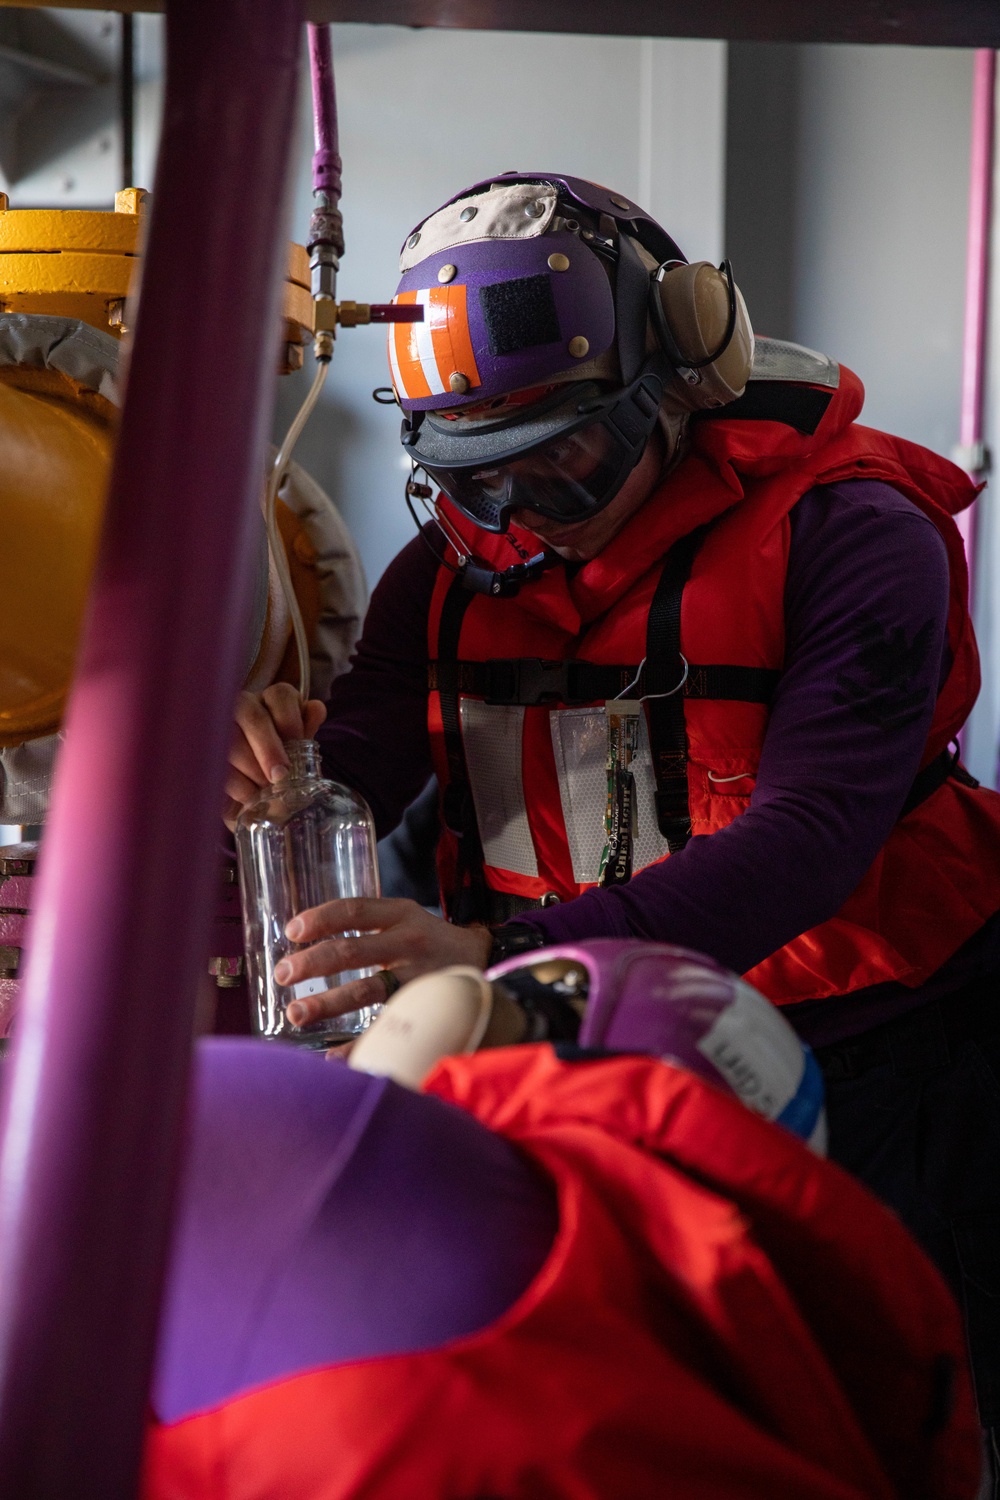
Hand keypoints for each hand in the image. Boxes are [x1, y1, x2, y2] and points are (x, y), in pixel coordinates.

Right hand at [225, 682, 326, 827]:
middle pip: (253, 716)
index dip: (291, 720)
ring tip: (262, 791)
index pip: (281, 695)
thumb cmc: (277, 770)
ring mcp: (217, 724)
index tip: (298, 745)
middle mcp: (243, 706)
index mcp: (271, 702)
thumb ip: (305, 734)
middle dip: (268, 748)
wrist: (252, 797)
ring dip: (250, 768)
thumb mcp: (295, 754)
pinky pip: (213, 762)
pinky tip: (245, 797)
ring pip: (231, 739)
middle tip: (279, 776)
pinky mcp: (200, 749)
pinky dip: (233, 783)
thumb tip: (316, 709)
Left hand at [272, 896, 492, 1026]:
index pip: (354, 910)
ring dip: (326, 1003)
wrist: (488, 962)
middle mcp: (408, 942)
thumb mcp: (406, 919)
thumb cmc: (432, 941)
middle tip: (283, 974)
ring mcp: (417, 977)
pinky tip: (331, 1055)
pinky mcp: (424, 1008)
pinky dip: (358, 1044)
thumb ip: (367, 925)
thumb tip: (307, 939)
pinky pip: (387, 1028)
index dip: (322, 918)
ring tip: (296, 1013)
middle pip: (352, 951)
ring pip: (366, 990)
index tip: (293, 931)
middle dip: (312, 963)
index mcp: (401, 915)